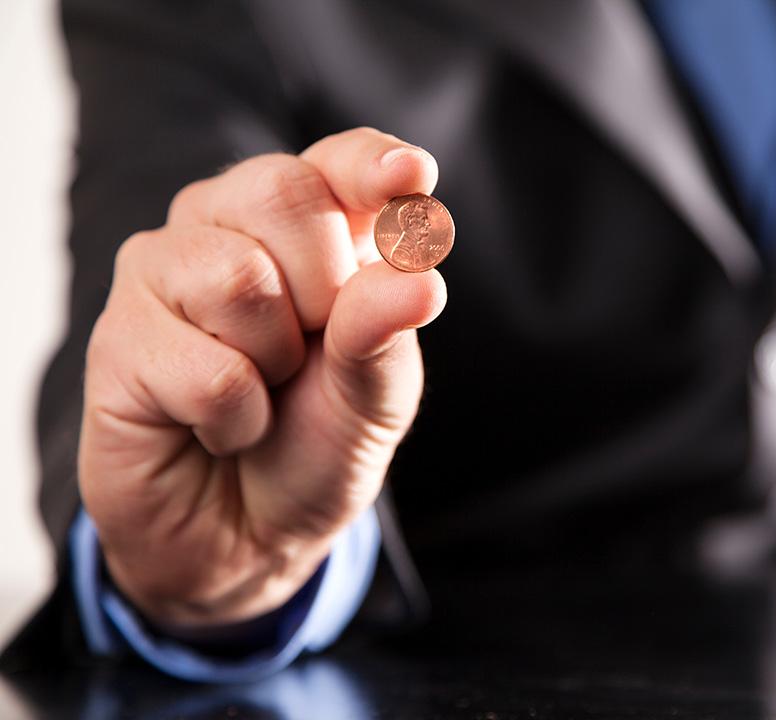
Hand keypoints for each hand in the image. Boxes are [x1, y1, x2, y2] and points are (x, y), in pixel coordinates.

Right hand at [79, 128, 445, 627]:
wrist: (248, 532)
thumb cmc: (316, 444)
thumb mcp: (375, 398)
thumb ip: (387, 335)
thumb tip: (419, 281)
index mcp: (307, 225)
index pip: (338, 162)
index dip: (371, 165)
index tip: (411, 177)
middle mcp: (227, 226)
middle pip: (282, 191)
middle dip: (323, 290)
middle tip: (309, 350)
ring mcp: (163, 274)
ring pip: (238, 279)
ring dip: (274, 363)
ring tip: (261, 389)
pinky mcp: (119, 338)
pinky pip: (208, 370)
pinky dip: (237, 420)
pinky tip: (221, 427)